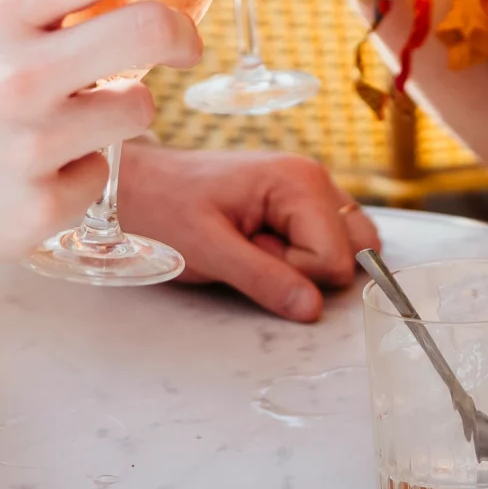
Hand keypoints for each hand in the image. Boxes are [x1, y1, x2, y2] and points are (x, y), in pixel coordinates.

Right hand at [0, 0, 227, 319]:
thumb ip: (24, 13)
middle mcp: (20, 72)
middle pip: (157, 28)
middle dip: (186, 33)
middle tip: (185, 43)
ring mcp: (31, 147)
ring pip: (137, 110)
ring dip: (119, 111)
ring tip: (61, 123)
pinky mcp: (35, 213)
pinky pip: (97, 179)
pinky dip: (75, 177)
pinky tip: (20, 179)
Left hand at [119, 144, 380, 320]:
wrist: (137, 185)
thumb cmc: (166, 208)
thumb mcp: (209, 251)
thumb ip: (264, 280)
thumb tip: (314, 309)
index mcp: (299, 181)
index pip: (335, 259)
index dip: (294, 273)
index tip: (250, 253)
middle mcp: (314, 179)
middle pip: (350, 253)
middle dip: (304, 267)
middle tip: (252, 247)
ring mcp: (310, 190)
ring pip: (346, 249)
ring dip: (304, 262)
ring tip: (254, 244)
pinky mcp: (300, 204)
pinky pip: (327, 242)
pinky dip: (300, 253)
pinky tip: (261, 240)